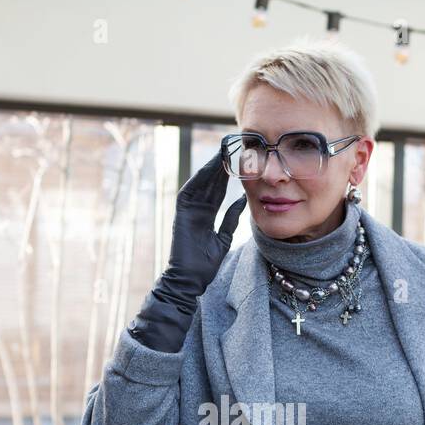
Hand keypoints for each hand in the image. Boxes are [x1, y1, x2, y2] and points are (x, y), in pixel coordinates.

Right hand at [128, 150, 247, 351]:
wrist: (189, 279)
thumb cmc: (205, 265)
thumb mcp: (224, 237)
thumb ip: (231, 218)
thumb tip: (243, 200)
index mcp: (206, 214)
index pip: (219, 189)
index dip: (229, 174)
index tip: (240, 159)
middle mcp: (197, 208)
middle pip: (210, 182)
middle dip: (221, 164)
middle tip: (232, 145)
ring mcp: (188, 210)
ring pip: (201, 183)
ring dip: (211, 166)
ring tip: (223, 150)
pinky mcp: (181, 213)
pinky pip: (190, 191)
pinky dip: (199, 178)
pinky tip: (210, 167)